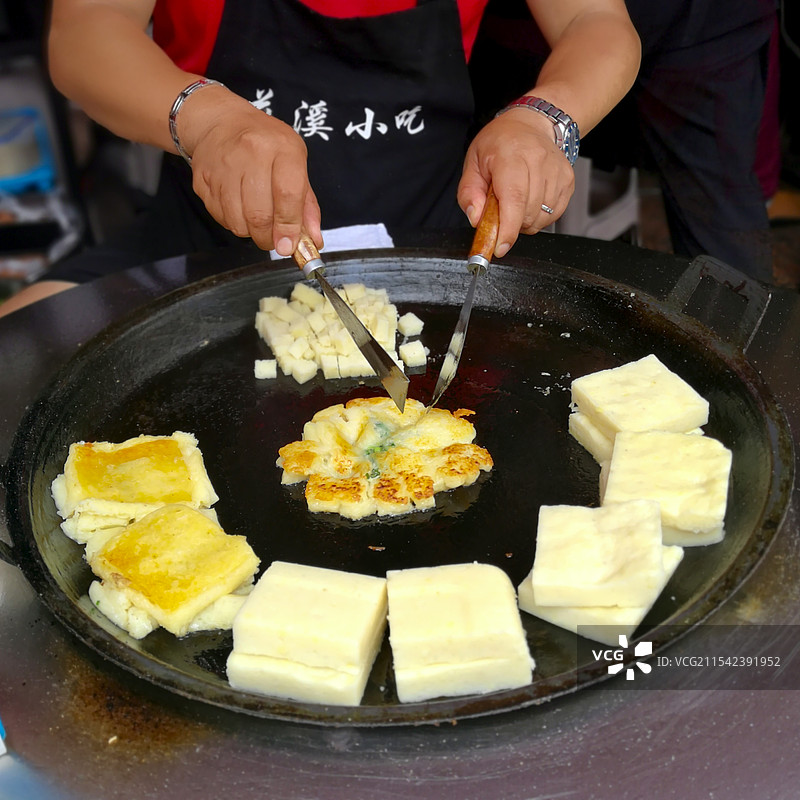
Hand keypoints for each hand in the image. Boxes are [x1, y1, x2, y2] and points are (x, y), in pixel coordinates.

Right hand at [179, 86, 322, 255]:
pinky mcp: (203, 179)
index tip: (288, 246)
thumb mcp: (296, 163)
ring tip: (256, 222)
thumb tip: (313, 241)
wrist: (221, 121)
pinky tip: (239, 209)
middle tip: (273, 241)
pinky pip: (220, 217)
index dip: (288, 227)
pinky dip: (233, 222)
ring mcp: (223, 166)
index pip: (287, 195)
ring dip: (250, 232)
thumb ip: (307, 204)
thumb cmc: (266, 145)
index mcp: (281, 148)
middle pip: (259, 214)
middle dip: (268, 238)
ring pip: (237, 221)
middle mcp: (250, 153)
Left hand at [457, 108, 574, 256]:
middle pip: (527, 213)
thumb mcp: (473, 163)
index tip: (500, 247)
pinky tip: (530, 201)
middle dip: (511, 224)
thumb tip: (476, 218)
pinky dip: (539, 216)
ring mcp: (557, 171)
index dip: (508, 229)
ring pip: (541, 217)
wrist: (530, 124)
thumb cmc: (499, 143)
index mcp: (511, 156)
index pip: (514, 199)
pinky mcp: (568, 180)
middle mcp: (538, 161)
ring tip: (515, 201)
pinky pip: (554, 214)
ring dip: (525, 221)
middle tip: (500, 209)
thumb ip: (469, 194)